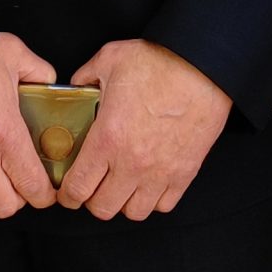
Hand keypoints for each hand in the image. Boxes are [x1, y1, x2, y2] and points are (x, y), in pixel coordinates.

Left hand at [59, 41, 231, 220]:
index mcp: (108, 138)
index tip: (67, 191)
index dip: (67, 195)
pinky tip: (148, 182)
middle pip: (102, 209)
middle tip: (92, 186)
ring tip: (121, 186)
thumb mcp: (110, 59)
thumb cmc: (161, 62)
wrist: (204, 66)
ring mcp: (160, 172)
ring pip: (133, 212)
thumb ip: (86, 76)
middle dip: (91, 200)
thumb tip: (76, 86)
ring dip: (123, 202)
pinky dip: (153, 199)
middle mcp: (132, 163)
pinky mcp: (185, 172)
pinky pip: (164, 204)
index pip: (77, 188)